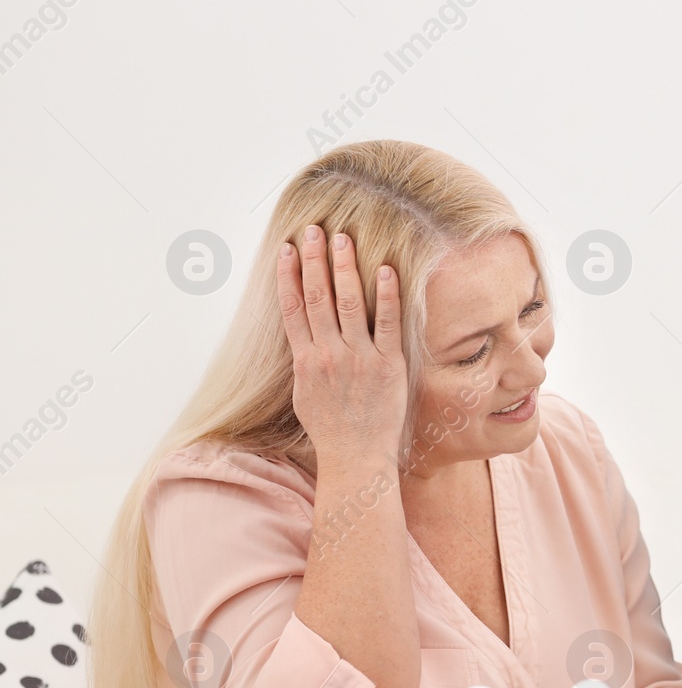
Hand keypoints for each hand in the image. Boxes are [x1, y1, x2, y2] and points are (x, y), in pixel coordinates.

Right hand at [277, 225, 407, 466]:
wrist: (356, 458)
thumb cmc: (332, 429)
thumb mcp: (305, 394)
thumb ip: (305, 362)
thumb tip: (302, 338)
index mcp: (305, 361)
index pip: (291, 309)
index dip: (288, 275)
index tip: (286, 248)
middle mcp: (329, 355)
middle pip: (317, 298)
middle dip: (314, 260)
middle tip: (313, 229)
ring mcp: (359, 359)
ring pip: (349, 304)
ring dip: (345, 268)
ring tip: (342, 239)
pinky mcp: (389, 366)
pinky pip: (389, 324)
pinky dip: (387, 295)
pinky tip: (386, 269)